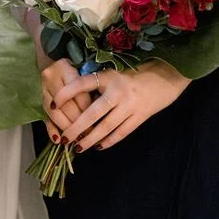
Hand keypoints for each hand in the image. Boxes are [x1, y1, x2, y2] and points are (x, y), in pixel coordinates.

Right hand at [40, 58, 93, 143]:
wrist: (50, 63)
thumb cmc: (73, 70)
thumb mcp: (82, 74)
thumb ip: (88, 90)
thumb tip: (100, 114)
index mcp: (65, 68)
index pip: (79, 94)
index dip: (89, 112)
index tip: (99, 124)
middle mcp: (50, 77)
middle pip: (67, 105)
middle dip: (79, 123)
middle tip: (89, 135)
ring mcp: (41, 89)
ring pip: (54, 113)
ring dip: (66, 128)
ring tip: (77, 139)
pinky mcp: (37, 99)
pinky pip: (44, 116)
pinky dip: (50, 130)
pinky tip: (57, 139)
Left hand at [54, 61, 190, 151]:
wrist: (167, 75)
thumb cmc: (134, 73)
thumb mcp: (113, 72)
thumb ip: (96, 83)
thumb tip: (71, 96)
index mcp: (108, 76)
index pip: (82, 84)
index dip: (66, 93)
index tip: (52, 103)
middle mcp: (118, 91)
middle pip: (92, 113)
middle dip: (76, 128)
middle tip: (64, 138)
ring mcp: (130, 105)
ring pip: (106, 127)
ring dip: (91, 139)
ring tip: (78, 147)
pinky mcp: (141, 116)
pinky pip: (122, 132)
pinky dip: (109, 141)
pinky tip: (99, 146)